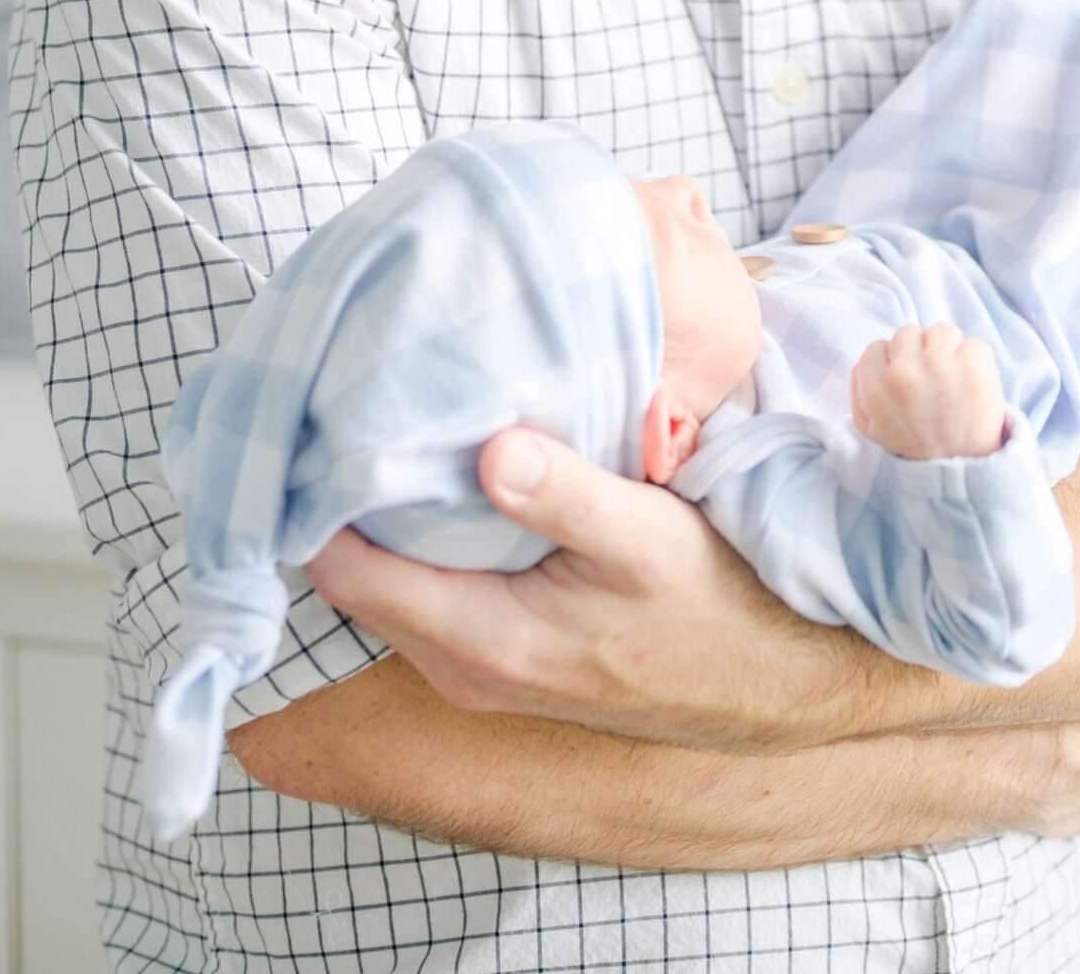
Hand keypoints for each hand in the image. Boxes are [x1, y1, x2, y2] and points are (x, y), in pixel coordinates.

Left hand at [302, 426, 854, 752]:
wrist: (768, 679)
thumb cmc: (710, 604)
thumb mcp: (645, 535)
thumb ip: (565, 494)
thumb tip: (490, 450)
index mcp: (481, 638)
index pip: (346, 570)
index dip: (316, 496)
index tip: (312, 415)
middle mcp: (461, 667)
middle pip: (354, 578)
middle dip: (337, 498)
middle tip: (337, 400)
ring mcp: (479, 668)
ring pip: (390, 586)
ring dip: (378, 517)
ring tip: (378, 423)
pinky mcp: (504, 656)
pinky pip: (426, 593)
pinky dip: (417, 539)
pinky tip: (438, 478)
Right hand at [851, 322, 1006, 459]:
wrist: (961, 470)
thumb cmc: (917, 447)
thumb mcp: (873, 429)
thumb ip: (859, 394)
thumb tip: (859, 365)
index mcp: (876, 386)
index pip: (878, 347)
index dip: (893, 362)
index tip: (907, 379)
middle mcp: (905, 371)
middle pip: (908, 333)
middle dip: (919, 353)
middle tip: (932, 380)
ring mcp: (941, 364)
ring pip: (941, 331)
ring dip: (948, 350)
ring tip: (954, 380)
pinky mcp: (974, 363)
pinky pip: (972, 342)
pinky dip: (975, 359)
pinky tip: (972, 383)